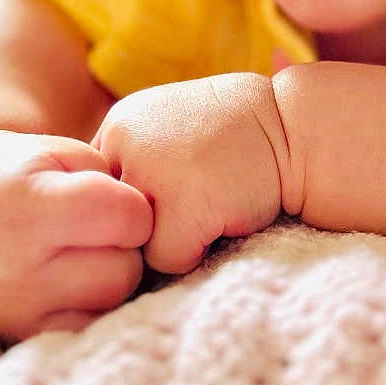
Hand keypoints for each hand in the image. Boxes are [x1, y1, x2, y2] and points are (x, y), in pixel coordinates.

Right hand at [0, 130, 152, 343]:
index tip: (112, 198)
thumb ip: (112, 181)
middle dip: (123, 247)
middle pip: (125, 270)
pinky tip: (70, 282)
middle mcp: (12, 269)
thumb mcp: (63, 152)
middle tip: (95, 230)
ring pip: (113, 304)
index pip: (129, 218)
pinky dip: (92, 306)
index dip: (132, 204)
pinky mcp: (17, 340)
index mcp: (24, 207)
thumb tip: (156, 233)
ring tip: (80, 254)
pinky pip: (91, 329)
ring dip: (110, 278)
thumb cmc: (22, 173)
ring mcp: (13, 314)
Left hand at [91, 72, 288, 276]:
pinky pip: (168, 259)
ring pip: (134, 246)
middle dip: (144, 228)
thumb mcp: (168, 131)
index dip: (128, 209)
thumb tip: (94, 238)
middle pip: (108, 224)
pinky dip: (197, 251)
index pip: (89, 196)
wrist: (296, 127)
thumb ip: (131, 165)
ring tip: (207, 205)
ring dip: (170, 239)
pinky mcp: (186, 205)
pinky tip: (223, 216)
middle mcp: (126, 142)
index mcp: (119, 125)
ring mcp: (153, 171)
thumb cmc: (234, 140)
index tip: (164, 198)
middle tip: (188, 201)